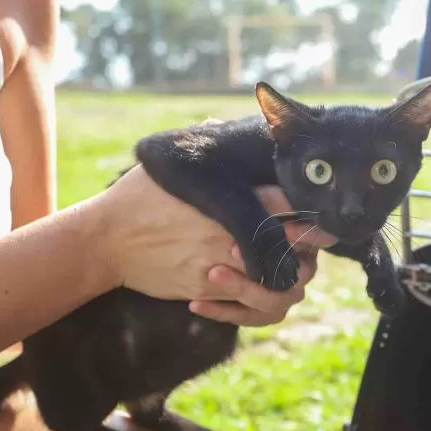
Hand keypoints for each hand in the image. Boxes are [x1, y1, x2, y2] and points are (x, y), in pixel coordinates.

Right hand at [95, 168, 334, 323]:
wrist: (105, 239)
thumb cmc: (140, 196)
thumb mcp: (176, 163)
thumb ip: (204, 144)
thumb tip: (219, 123)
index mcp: (233, 197)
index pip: (292, 203)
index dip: (315, 212)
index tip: (325, 215)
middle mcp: (235, 231)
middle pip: (300, 246)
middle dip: (313, 247)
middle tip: (314, 244)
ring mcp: (224, 262)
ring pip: (285, 284)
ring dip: (293, 280)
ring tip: (289, 270)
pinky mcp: (209, 289)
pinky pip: (252, 307)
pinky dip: (259, 303)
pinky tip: (251, 291)